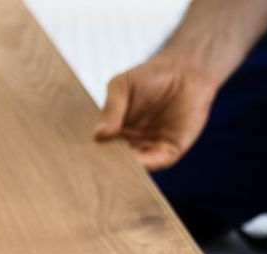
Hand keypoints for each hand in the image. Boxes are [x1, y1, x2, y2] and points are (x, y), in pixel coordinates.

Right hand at [93, 54, 218, 169]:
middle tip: (91, 170)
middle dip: (105, 165)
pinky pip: (154, 162)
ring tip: (110, 169)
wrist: (186, 70)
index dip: (90, 152)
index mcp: (116, 130)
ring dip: (123, 168)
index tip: (80, 158)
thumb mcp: (122, 86)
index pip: (100, 146)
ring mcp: (149, 149)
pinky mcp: (169, 152)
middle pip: (115, 160)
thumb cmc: (151, 74)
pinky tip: (133, 163)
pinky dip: (143, 165)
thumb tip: (98, 135)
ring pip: (133, 166)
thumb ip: (111, 108)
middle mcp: (132, 143)